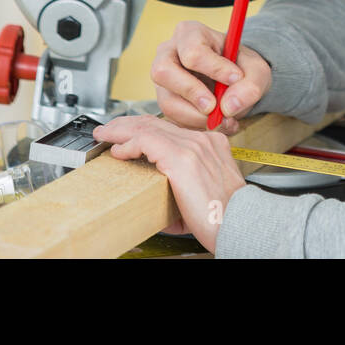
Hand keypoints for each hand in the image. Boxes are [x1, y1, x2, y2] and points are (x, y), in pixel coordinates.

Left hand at [92, 114, 245, 252]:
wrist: (240, 222)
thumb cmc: (224, 216)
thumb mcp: (202, 194)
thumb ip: (180, 188)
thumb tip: (155, 198)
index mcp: (211, 145)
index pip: (171, 128)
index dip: (146, 129)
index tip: (128, 136)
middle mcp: (202, 140)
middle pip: (156, 122)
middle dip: (128, 124)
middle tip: (109, 130)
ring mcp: (192, 146)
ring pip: (147, 127)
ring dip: (121, 131)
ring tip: (104, 135)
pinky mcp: (180, 157)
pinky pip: (146, 140)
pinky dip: (128, 144)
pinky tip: (117, 151)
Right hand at [152, 19, 271, 135]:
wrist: (236, 81)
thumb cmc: (242, 67)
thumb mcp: (257, 71)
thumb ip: (250, 85)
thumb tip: (228, 107)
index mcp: (190, 33)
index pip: (193, 51)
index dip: (214, 68)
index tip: (235, 79)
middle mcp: (169, 52)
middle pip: (163, 72)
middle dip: (192, 93)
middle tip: (215, 107)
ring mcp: (164, 79)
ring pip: (167, 100)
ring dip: (196, 116)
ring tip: (225, 120)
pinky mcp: (166, 100)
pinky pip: (173, 118)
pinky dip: (196, 126)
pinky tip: (217, 123)